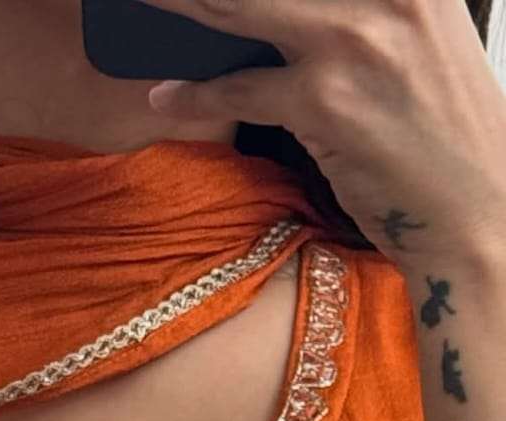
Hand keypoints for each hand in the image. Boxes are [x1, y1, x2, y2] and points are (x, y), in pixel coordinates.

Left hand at [141, 0, 505, 272]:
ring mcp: (352, 42)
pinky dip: (194, 94)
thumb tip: (284, 14)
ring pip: (238, 7)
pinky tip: (165, 95)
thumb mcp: (419, 39)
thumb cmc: (441, 132)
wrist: (474, 210)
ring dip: (179, 6)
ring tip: (140, 5)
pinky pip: (238, 89)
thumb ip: (364, 11)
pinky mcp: (324, 102)